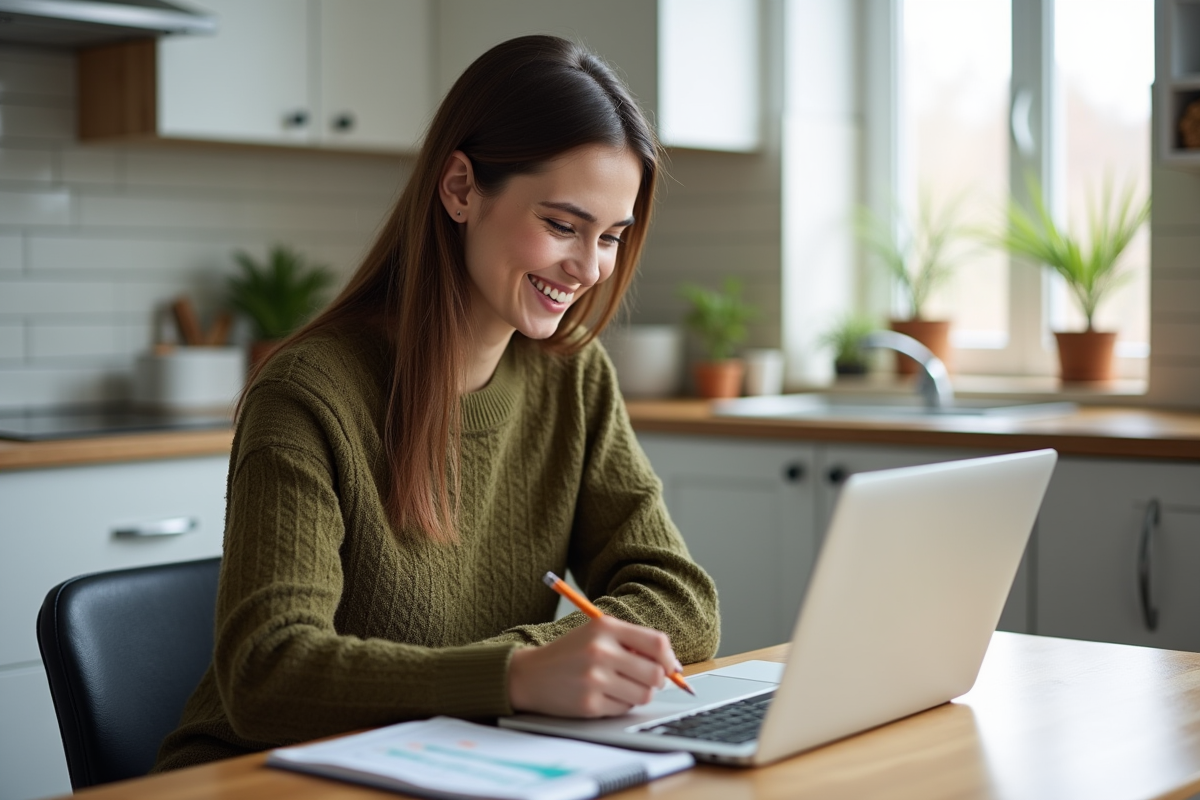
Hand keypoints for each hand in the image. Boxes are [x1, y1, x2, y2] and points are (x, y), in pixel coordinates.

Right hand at [508, 616, 683, 717]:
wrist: (530, 675)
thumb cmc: (570, 653)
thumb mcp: (597, 633)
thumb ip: (633, 641)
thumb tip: (671, 665)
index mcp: (605, 628)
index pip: (657, 643)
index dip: (669, 658)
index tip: (670, 667)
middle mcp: (600, 651)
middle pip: (655, 673)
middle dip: (657, 679)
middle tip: (646, 679)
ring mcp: (594, 679)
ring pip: (644, 694)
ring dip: (639, 693)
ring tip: (621, 686)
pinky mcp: (589, 704)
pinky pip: (625, 708)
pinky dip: (621, 704)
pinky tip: (604, 695)